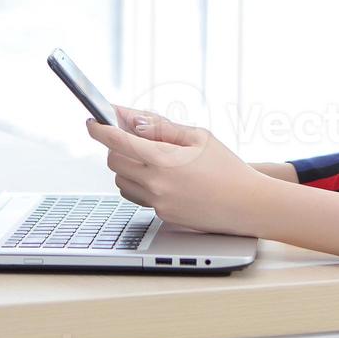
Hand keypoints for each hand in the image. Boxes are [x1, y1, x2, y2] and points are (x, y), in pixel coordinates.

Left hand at [85, 105, 267, 235]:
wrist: (247, 205)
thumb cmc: (226, 167)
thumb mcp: (198, 137)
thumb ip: (162, 127)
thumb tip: (132, 120)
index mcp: (165, 160)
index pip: (118, 141)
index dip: (100, 129)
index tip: (91, 120)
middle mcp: (157, 184)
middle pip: (114, 162)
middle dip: (115, 147)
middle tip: (127, 137)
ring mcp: (158, 203)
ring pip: (122, 181)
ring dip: (126, 167)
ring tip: (149, 158)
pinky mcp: (162, 216)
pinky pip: (139, 197)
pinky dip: (141, 184)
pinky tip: (161, 177)